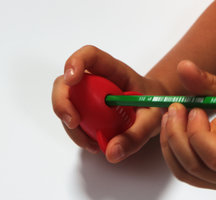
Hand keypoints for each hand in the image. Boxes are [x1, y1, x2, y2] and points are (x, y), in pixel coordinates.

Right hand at [52, 45, 165, 162]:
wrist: (153, 108)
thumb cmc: (153, 104)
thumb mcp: (153, 119)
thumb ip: (136, 134)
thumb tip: (111, 152)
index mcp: (113, 70)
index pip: (90, 56)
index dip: (75, 62)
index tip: (71, 80)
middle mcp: (95, 79)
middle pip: (66, 81)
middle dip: (62, 101)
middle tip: (74, 123)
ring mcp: (86, 94)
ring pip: (66, 102)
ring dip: (71, 125)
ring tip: (93, 144)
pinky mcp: (84, 108)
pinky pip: (72, 118)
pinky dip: (78, 134)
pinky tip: (94, 143)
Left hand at [160, 60, 215, 190]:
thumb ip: (210, 84)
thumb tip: (183, 67)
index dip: (196, 133)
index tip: (193, 109)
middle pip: (195, 166)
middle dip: (176, 134)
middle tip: (173, 108)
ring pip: (183, 171)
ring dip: (170, 141)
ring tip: (170, 116)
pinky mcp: (209, 177)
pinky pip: (182, 169)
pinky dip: (171, 148)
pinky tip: (172, 127)